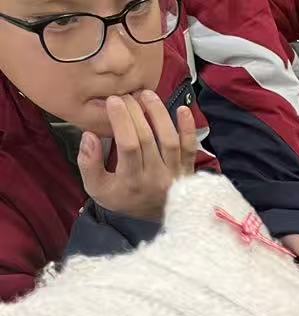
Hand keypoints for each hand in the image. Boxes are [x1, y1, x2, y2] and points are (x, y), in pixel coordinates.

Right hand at [78, 92, 196, 223]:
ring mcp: (175, 174)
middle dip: (135, 112)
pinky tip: (183, 110)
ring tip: (147, 95)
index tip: (113, 101)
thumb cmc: (122, 198)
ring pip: (170, 140)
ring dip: (159, 114)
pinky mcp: (188, 171)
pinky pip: (191, 149)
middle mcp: (156, 177)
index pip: (128, 146)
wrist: (152, 217)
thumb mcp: (97, 187)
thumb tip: (89, 135)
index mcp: (132, 181)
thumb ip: (88, 162)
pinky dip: (189, 129)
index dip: (121, 121)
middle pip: (147, 138)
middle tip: (126, 95)